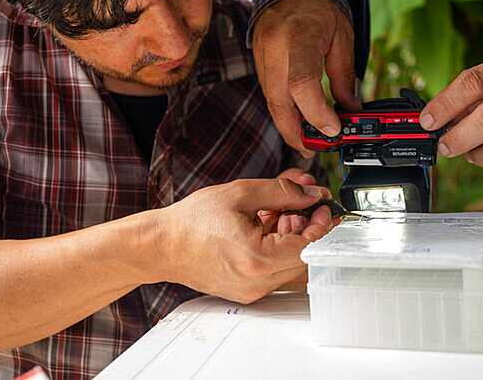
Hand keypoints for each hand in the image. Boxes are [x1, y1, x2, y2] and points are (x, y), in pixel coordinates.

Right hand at [156, 176, 335, 302]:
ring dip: (294, 239)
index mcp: (257, 259)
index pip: (310, 245)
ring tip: (279, 214)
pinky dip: (279, 249)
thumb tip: (311, 193)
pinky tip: (266, 228)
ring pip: (291, 266)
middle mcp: (257, 282)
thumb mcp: (241, 193)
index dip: (321, 223)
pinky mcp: (246, 292)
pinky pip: (275, 272)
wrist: (161, 244)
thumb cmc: (192, 221)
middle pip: (304, 257)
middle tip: (303, 205)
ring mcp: (252, 291)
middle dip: (308, 227)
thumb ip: (283, 191)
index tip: (320, 205)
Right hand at [252, 0, 358, 156]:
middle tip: (317, 150)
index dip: (316, 113)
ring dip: (290, 126)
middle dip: (298, 134)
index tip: (334, 129)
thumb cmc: (318, 7)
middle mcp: (274, 50)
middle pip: (280, 104)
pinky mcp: (259, 64)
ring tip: (311, 140)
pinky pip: (270, 94)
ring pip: (272, 104)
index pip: (302, 84)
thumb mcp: (342, 38)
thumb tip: (350, 110)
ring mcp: (262, 57)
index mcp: (299, 37)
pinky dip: (285, 111)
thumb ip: (345, 77)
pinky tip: (299, 120)